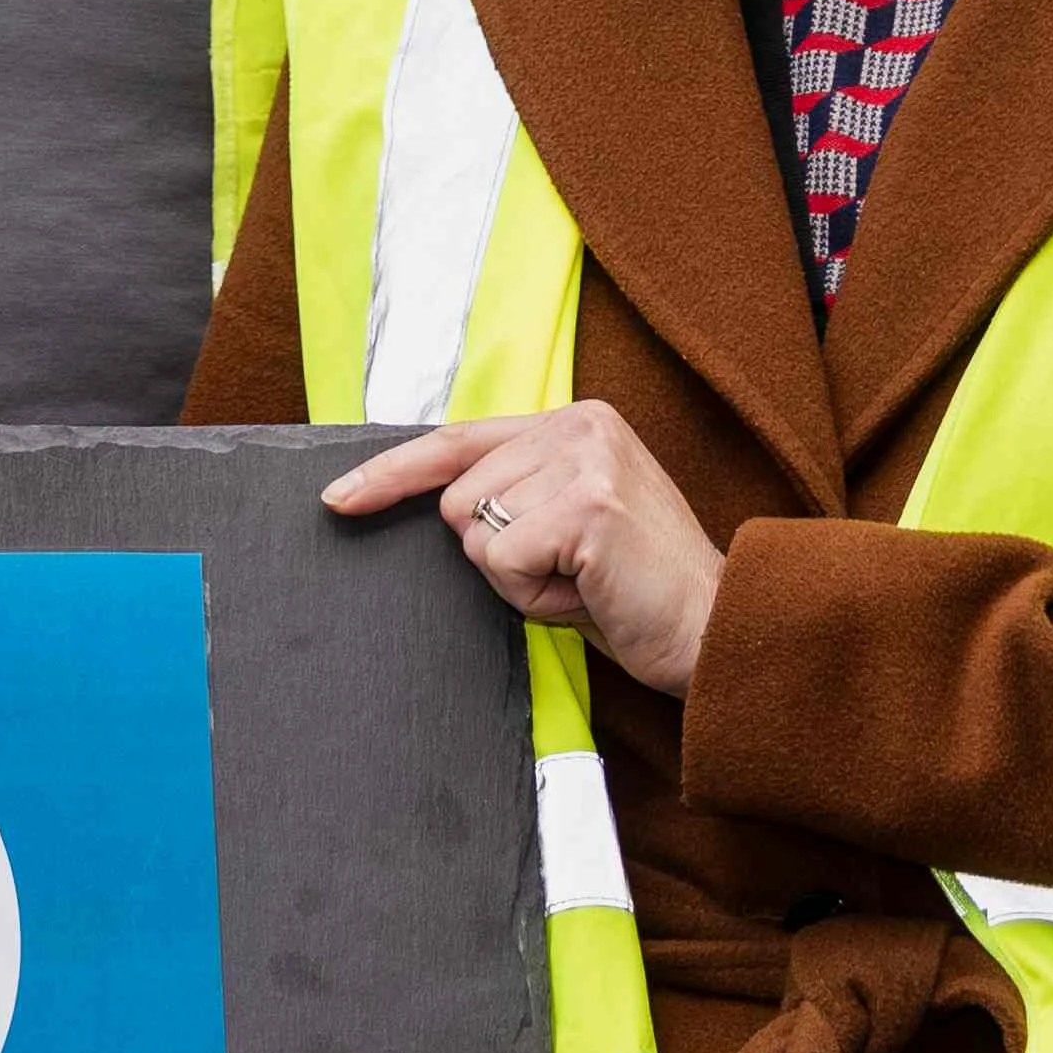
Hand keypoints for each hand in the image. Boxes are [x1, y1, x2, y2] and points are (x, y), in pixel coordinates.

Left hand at [338, 403, 720, 694]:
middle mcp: (580, 425)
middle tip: (569, 574)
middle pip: (456, 497)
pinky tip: (588, 592)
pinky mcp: (588, 504)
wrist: (714, 630)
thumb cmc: (636, 593)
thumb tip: (432, 504)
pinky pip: (501, 560)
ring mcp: (586, 459)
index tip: (338, 497)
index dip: (391, 472)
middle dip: (498, 555)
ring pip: (474, 532)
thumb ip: (514, 497)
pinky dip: (533, 596)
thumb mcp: (567, 525)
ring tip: (582, 583)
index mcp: (575, 422)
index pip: (457, 440)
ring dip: (517, 579)